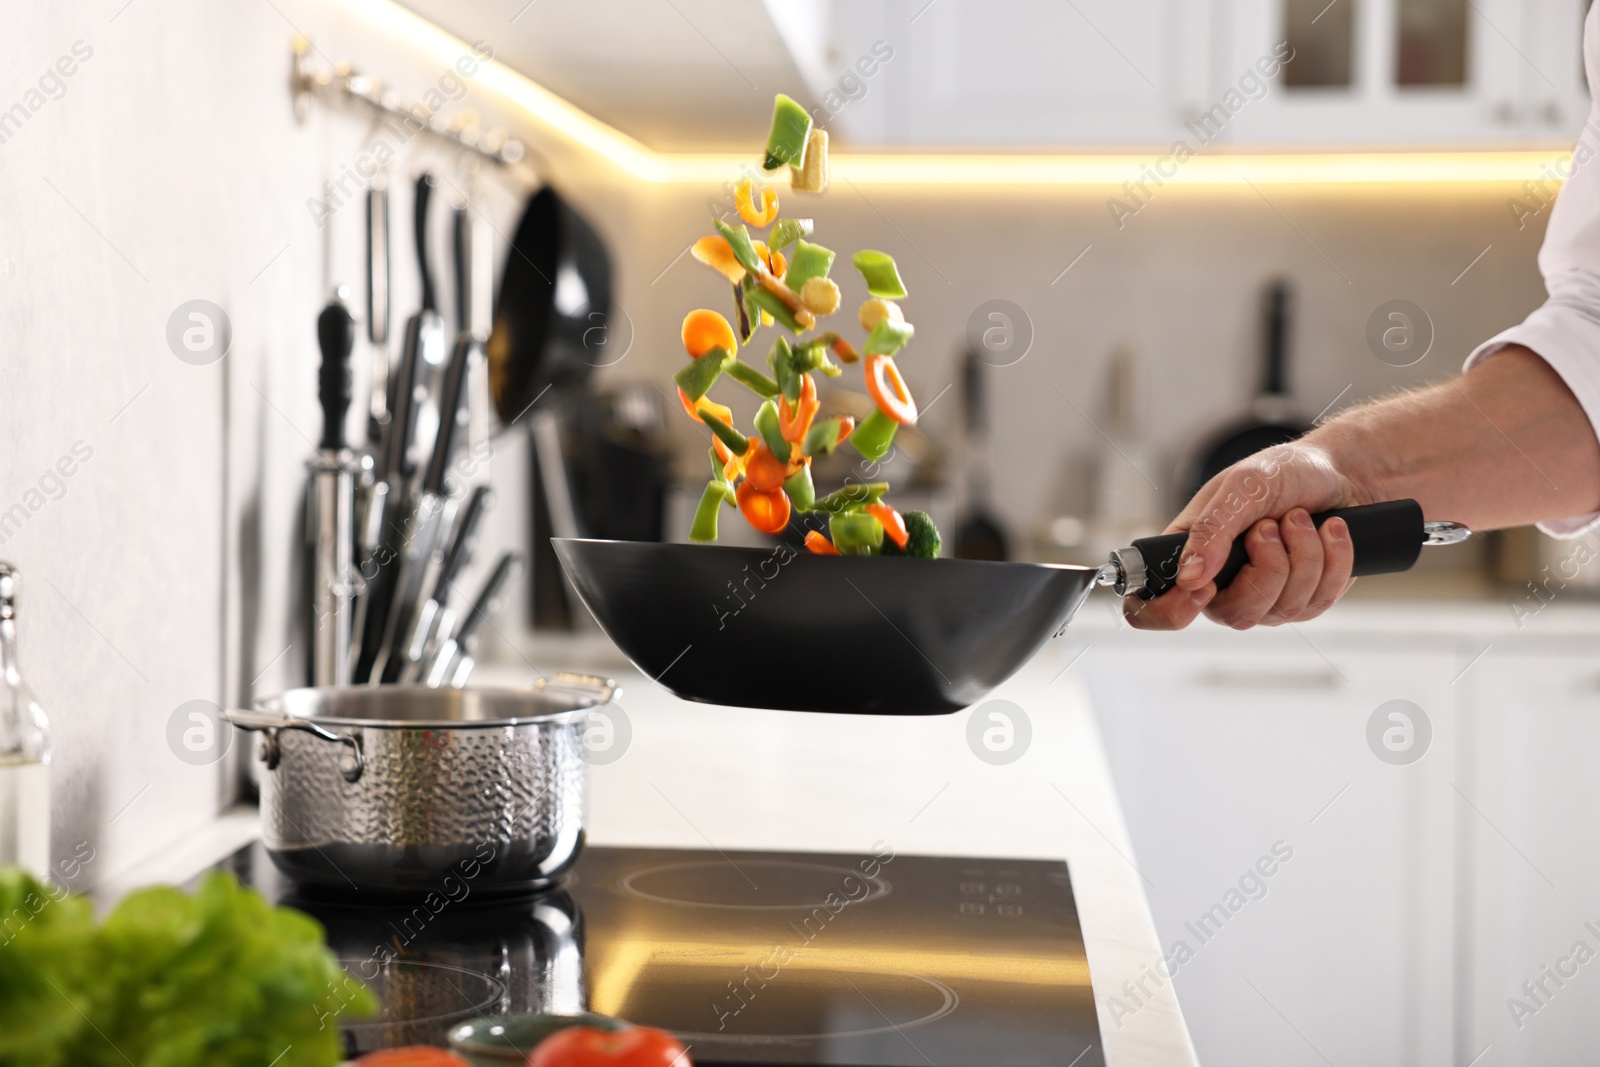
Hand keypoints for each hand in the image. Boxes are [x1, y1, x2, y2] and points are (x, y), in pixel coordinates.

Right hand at [1125, 440, 1369, 630]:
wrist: (1339, 472)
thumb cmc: (1283, 472)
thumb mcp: (1242, 486)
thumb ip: (1212, 528)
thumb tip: (1188, 578)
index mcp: (1187, 556)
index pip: (1151, 607)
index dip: (1170, 612)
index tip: (1205, 588)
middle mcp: (1221, 586)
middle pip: (1235, 614)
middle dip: (1269, 565)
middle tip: (1272, 524)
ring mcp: (1263, 598)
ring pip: (1283, 608)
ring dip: (1305, 554)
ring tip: (1301, 518)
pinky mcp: (1303, 601)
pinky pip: (1319, 601)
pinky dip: (1333, 559)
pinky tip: (1328, 531)